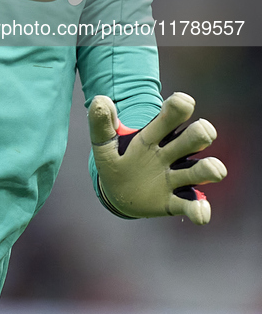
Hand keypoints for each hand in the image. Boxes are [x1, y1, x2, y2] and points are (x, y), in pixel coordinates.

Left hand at [88, 92, 226, 224]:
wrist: (117, 192)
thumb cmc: (115, 160)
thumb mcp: (104, 143)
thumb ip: (100, 123)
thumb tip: (101, 100)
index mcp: (153, 136)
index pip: (171, 115)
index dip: (179, 107)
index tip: (183, 102)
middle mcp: (170, 154)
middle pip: (193, 139)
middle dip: (200, 133)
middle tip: (203, 131)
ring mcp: (173, 178)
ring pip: (199, 171)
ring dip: (209, 169)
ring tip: (214, 169)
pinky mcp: (172, 202)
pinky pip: (190, 205)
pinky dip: (199, 209)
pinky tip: (201, 213)